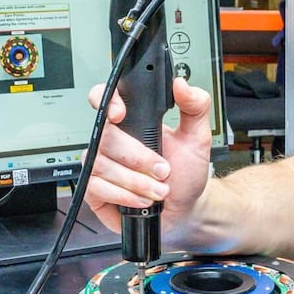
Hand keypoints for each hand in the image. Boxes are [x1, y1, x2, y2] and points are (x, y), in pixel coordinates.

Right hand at [84, 77, 212, 242]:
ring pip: (102, 165)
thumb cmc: (186, 173)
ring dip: (136, 181)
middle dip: (139, 158)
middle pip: (106, 138)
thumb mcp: (198, 138)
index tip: (121, 115)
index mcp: (131, 121)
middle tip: (163, 170)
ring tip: (158, 189)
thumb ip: (196, 107)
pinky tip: (141, 200)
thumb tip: (182, 85)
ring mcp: (100, 164)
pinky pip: (96, 187)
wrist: (184, 208)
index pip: (104, 98)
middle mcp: (111, 140)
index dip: (107, 103)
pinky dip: (124, 195)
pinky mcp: (94, 189)